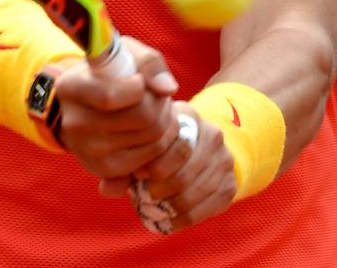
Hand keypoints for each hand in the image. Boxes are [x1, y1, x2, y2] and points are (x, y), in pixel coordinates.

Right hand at [55, 37, 180, 178]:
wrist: (85, 105)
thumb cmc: (109, 73)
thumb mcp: (123, 53)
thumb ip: (148, 62)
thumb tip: (168, 89)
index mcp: (71, 88)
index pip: (111, 97)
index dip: (139, 86)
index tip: (139, 80)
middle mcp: (75, 123)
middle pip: (142, 117)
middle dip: (161, 102)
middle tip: (157, 94)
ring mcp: (89, 151)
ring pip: (153, 137)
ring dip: (165, 119)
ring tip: (154, 108)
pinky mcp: (106, 169)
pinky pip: (153, 156)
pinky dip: (161, 140)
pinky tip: (150, 128)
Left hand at [115, 102, 237, 230]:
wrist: (200, 149)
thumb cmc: (162, 144)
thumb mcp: (146, 143)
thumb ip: (124, 163)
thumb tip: (106, 188)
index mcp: (189, 115)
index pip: (176, 143)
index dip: (154, 164)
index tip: (138, 174)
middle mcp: (213, 134)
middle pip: (185, 171)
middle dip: (161, 188)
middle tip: (145, 195)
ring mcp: (225, 159)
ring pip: (196, 191)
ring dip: (172, 205)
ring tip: (155, 208)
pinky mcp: (231, 183)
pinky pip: (207, 208)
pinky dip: (185, 218)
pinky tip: (169, 220)